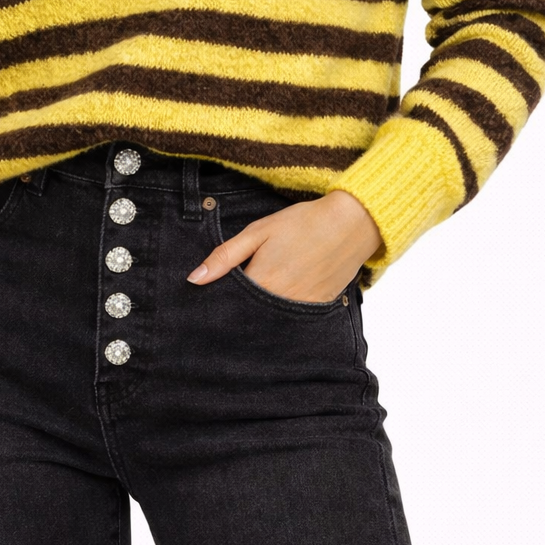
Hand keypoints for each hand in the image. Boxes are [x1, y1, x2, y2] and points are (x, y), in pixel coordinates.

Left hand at [185, 189, 384, 302]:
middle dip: (238, 312)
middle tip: (234, 301)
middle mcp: (279, 301)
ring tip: (258, 298)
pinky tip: (280, 299)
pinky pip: (292, 318)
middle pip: (248, 315)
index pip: (229, 304)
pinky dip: (282, 313)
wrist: (349, 224)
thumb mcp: (258, 232)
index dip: (219, 301)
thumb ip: (225, 257)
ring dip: (259, 313)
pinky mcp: (317, 308)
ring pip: (269, 320)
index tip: (209, 302)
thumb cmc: (301, 223)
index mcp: (261, 282)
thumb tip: (194, 279)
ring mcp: (300, 308)